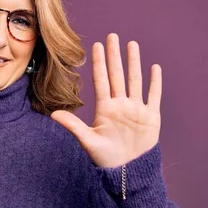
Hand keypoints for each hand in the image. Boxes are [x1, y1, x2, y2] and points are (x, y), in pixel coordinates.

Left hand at [51, 33, 161, 167]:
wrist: (127, 171)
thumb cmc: (106, 158)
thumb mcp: (88, 141)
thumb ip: (73, 126)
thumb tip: (53, 114)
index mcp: (105, 109)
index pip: (101, 80)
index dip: (99, 63)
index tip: (97, 45)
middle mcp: (120, 105)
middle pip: (117, 75)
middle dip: (115, 55)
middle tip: (113, 36)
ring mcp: (136, 109)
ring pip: (135, 80)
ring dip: (134, 63)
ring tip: (132, 44)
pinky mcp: (151, 117)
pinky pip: (153, 96)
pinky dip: (154, 83)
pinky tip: (154, 68)